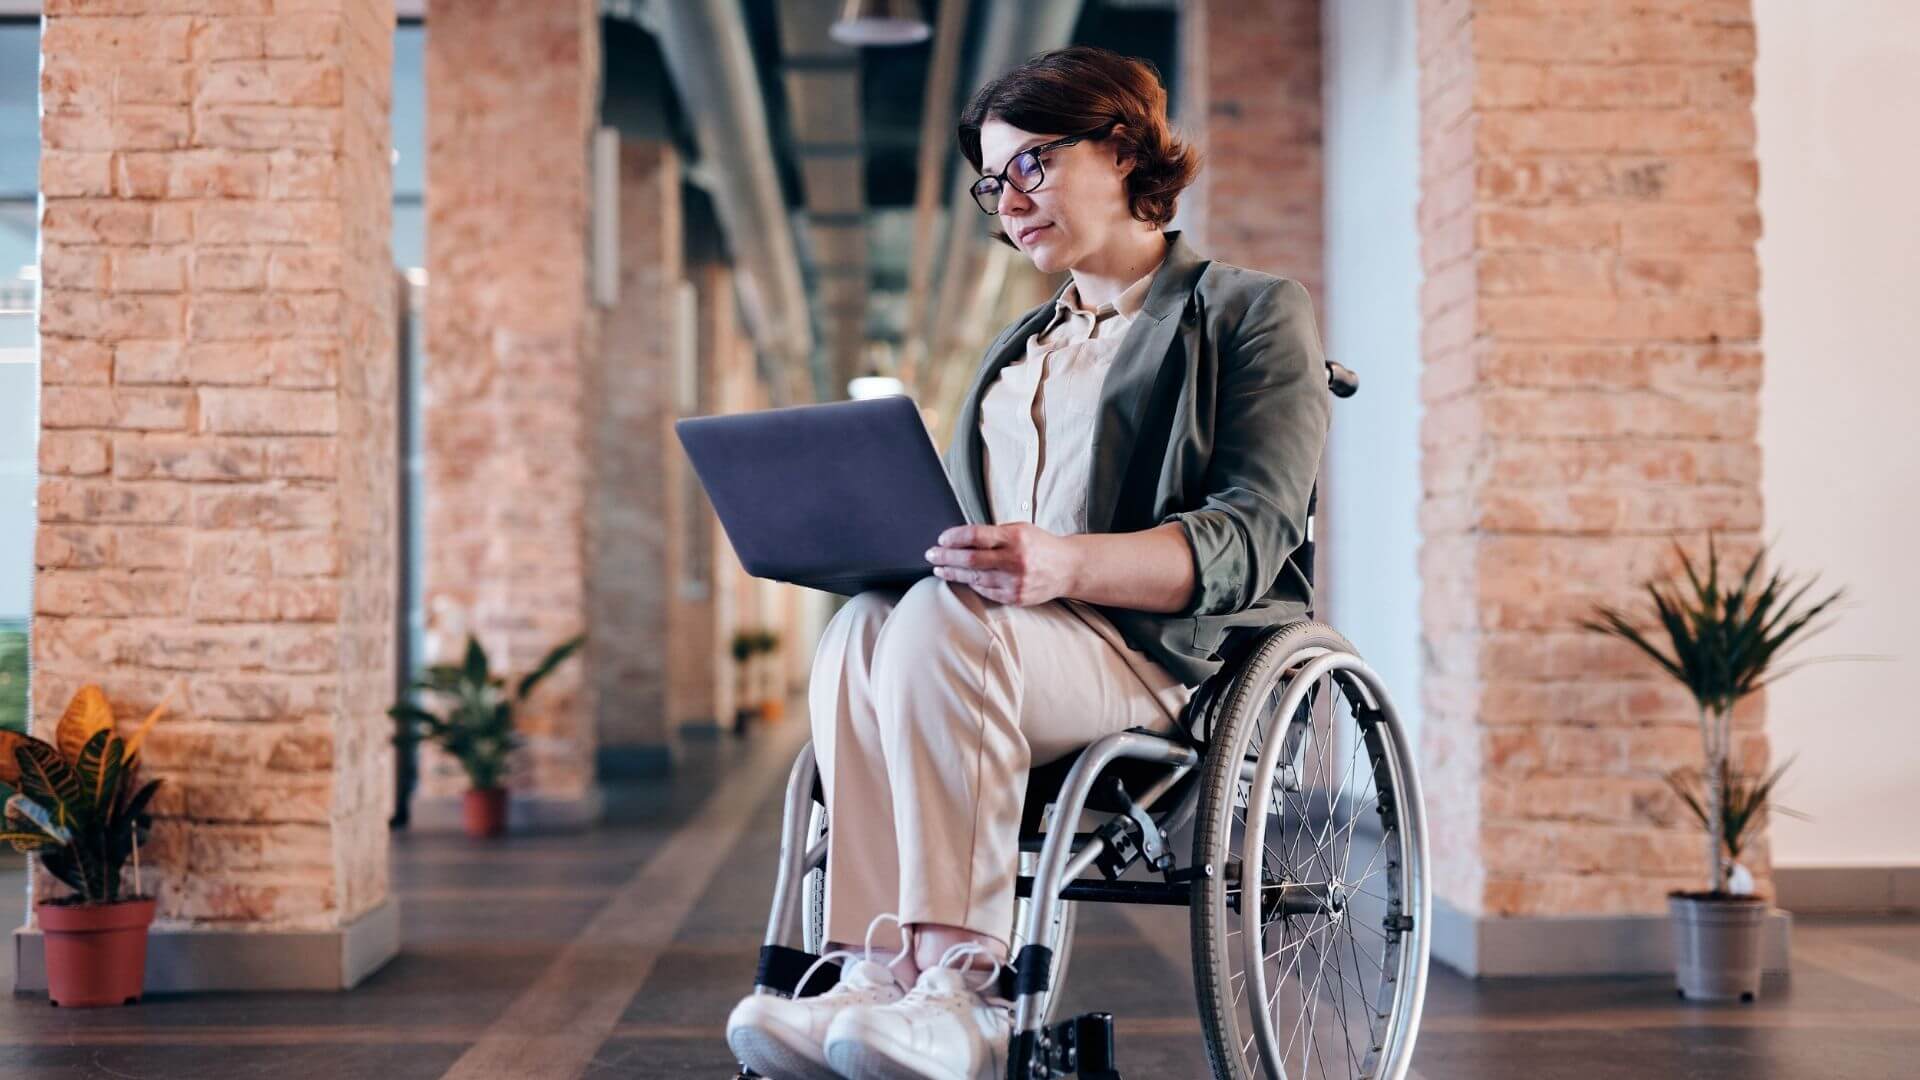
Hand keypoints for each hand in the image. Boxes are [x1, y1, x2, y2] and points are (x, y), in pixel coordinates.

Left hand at [926, 523, 1077, 605]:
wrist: (1067, 568)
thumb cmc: (1040, 544)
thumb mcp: (1020, 529)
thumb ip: (994, 534)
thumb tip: (960, 538)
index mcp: (1015, 538)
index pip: (976, 536)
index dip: (954, 538)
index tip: (942, 539)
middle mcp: (1015, 560)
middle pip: (970, 560)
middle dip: (946, 557)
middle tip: (931, 554)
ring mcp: (1015, 582)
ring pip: (974, 578)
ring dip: (953, 573)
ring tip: (939, 567)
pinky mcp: (1015, 598)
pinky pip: (985, 591)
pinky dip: (971, 583)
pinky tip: (961, 578)